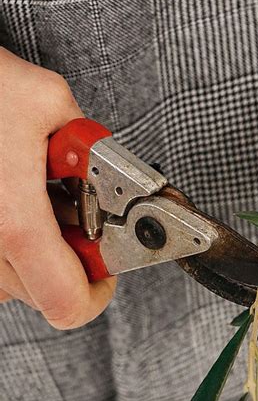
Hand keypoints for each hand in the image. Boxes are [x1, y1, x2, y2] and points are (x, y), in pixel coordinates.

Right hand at [0, 48, 115, 326]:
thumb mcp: (44, 98)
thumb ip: (90, 146)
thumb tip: (104, 171)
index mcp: (13, 222)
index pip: (67, 303)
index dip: (96, 292)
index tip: (104, 268)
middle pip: (40, 292)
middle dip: (67, 257)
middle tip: (69, 213)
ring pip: (11, 280)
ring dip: (32, 249)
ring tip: (26, 195)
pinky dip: (3, 241)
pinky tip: (1, 199)